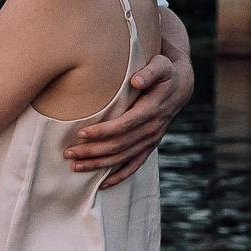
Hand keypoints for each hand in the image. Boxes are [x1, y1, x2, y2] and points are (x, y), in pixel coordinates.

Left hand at [67, 52, 189, 186]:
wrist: (181, 86)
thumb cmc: (165, 72)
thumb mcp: (161, 65)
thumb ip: (149, 72)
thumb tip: (136, 80)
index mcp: (152, 110)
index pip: (124, 125)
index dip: (103, 132)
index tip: (81, 134)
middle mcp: (152, 129)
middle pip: (119, 145)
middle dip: (93, 151)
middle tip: (69, 153)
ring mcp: (151, 140)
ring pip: (122, 158)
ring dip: (99, 164)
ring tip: (75, 167)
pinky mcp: (150, 146)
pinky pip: (135, 165)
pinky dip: (119, 176)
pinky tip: (103, 185)